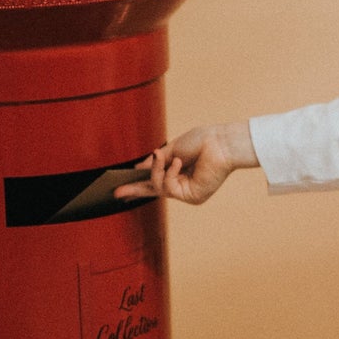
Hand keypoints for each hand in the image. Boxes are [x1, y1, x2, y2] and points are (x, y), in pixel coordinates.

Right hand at [113, 124, 246, 205]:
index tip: (120, 187)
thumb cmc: (201, 141)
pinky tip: (178, 162)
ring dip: (157, 170)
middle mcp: (182, 184)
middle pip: (154, 190)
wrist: (220, 143)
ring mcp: (187, 192)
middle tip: (117, 192)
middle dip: (135, 190)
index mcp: (177, 171)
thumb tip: (138, 168)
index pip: (154, 180)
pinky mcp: (193, 197)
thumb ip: (156, 161)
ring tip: (163, 157)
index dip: (137, 184)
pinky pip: (169, 188)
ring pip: (159, 187)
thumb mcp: (172, 149)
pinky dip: (170, 173)